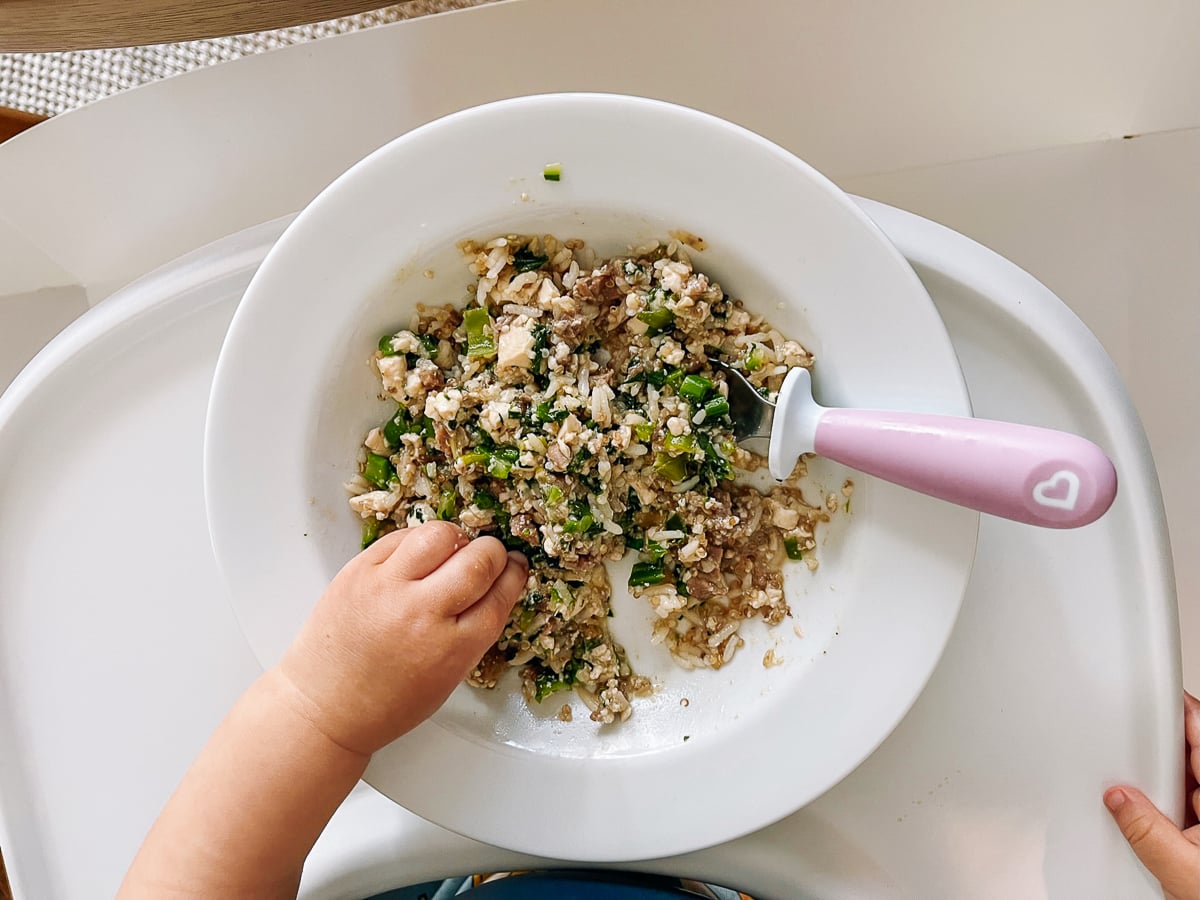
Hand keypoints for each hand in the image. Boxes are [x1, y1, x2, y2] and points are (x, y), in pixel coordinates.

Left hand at [276, 521, 528, 756]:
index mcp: (453, 648)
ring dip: (456, 539)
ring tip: (451, 553)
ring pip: (440, 534)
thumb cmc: (388, 702)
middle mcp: (422, 613)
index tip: (517, 566)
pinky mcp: (358, 571)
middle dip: (492, 553)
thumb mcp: (448, 677)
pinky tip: (418, 557)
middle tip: (488, 557)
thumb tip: (496, 584)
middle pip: (479, 560)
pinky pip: (401, 537)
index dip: (514, 575)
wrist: (323, 707)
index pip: (500, 595)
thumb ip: (473, 632)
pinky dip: (417, 542)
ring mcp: (387, 587)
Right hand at [1104, 692, 1199, 899]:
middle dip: (1157, 755)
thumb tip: (1118, 799)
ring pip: (1183, 784)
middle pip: (1189, 756)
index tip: (1156, 693)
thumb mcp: (1184, 873)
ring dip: (1158, 788)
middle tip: (1130, 760)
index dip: (1180, 709)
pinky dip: (1160, 809)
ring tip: (1136, 801)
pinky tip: (1145, 821)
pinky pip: (1180, 808)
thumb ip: (1146, 832)